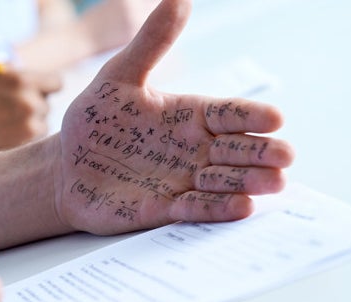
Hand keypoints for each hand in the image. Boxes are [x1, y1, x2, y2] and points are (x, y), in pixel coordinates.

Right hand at [0, 65, 62, 156]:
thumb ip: (9, 70)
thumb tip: (28, 72)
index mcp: (21, 80)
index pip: (56, 82)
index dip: (47, 86)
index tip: (39, 91)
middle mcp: (30, 103)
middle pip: (47, 103)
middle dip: (34, 105)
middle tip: (10, 110)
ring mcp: (30, 127)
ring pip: (42, 123)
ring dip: (30, 123)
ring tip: (4, 124)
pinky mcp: (26, 146)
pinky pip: (35, 139)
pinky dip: (25, 138)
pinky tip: (5, 135)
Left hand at [54, 0, 294, 234]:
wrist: (65, 168)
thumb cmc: (94, 120)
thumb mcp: (119, 76)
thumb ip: (152, 42)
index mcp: (188, 115)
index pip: (227, 113)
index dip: (250, 117)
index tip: (275, 118)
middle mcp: (193, 149)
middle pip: (235, 150)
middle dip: (260, 153)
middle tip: (286, 157)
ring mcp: (182, 180)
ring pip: (223, 180)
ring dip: (248, 182)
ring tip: (274, 183)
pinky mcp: (165, 209)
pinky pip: (196, 209)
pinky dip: (218, 208)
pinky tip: (242, 207)